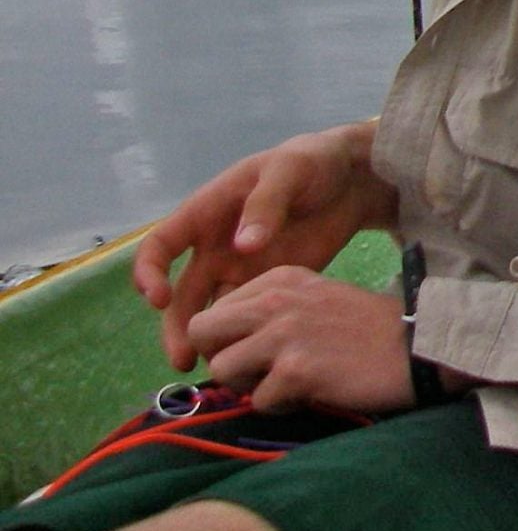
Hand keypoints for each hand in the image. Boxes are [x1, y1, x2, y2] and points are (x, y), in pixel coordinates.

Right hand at [135, 122, 399, 369]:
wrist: (354, 178)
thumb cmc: (312, 162)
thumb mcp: (289, 170)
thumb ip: (266, 204)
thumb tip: (242, 246)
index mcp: (207, 213)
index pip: (160, 246)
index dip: (149, 273)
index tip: (158, 300)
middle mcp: (215, 247)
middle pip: (182, 294)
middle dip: (176, 326)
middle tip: (184, 359)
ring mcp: (241, 269)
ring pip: (212, 311)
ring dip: (208, 338)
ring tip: (216, 368)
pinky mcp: (269, 284)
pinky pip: (246, 315)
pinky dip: (243, 335)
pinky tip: (251, 356)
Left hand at [185, 268, 415, 413]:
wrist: (417, 347)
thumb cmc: (367, 327)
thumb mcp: (316, 298)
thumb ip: (271, 310)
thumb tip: (225, 343)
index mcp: (280, 278)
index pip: (213, 310)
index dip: (225, 338)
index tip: (254, 349)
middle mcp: (275, 300)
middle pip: (202, 334)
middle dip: (221, 357)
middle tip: (255, 370)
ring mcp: (283, 334)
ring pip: (221, 370)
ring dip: (249, 385)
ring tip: (286, 383)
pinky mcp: (294, 371)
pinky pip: (258, 401)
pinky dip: (281, 405)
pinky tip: (311, 393)